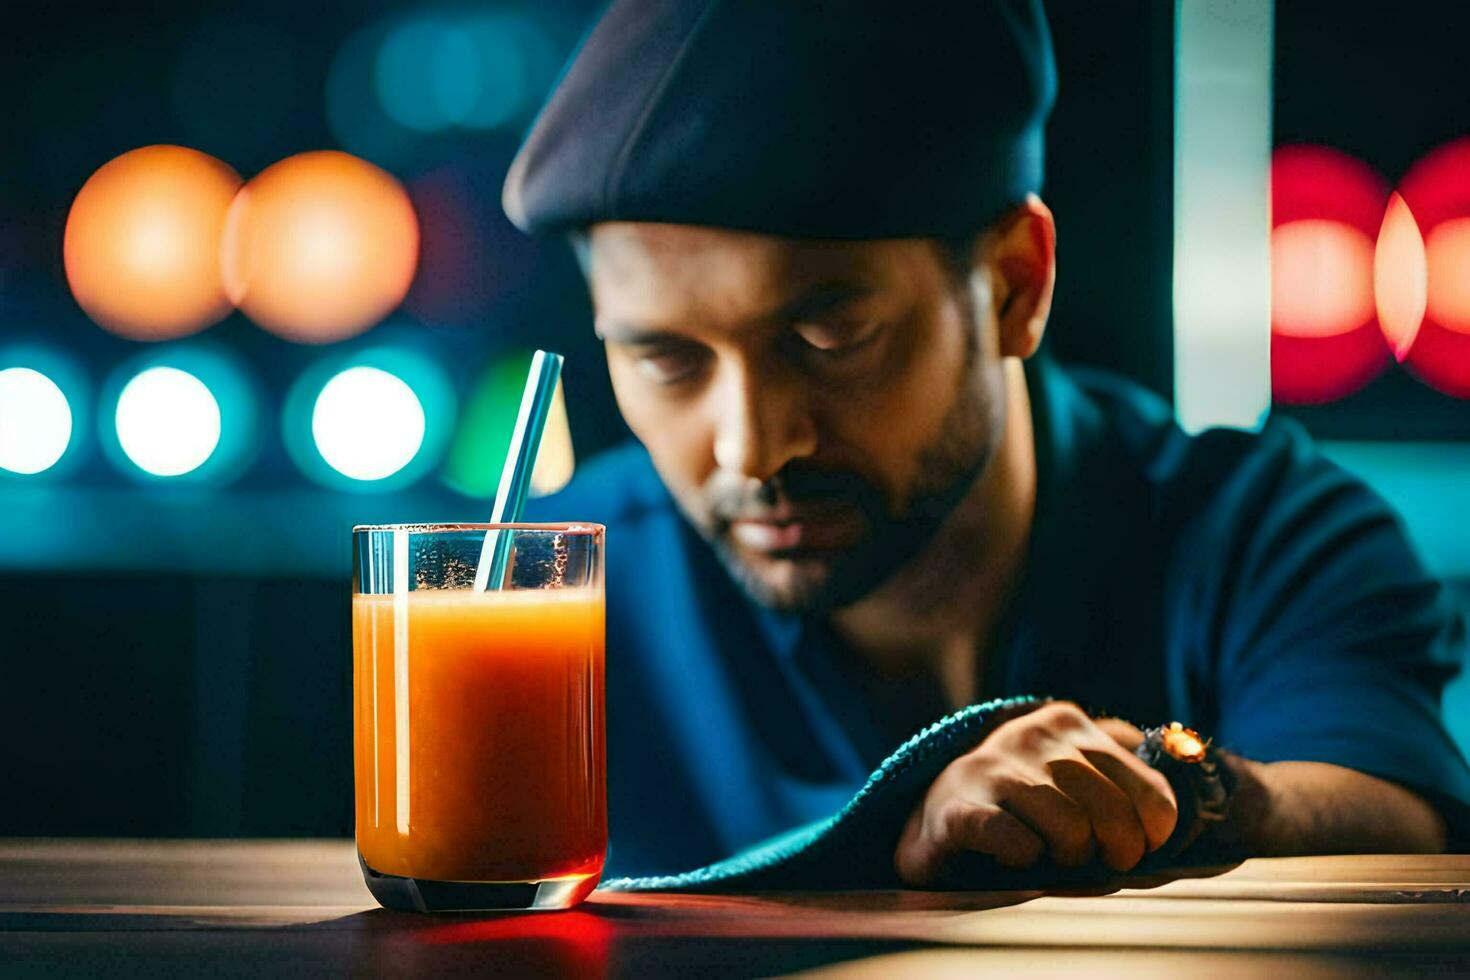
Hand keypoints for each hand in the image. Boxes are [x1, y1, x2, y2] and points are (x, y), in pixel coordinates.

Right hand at [894, 701, 1178, 885]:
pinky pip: (1015, 841)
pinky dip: (1026, 859)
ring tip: (1051, 855)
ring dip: (1068, 857)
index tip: (1139, 849)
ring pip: (1069, 830)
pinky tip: (1017, 856)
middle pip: (1112, 814)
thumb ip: (1121, 781)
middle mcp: (1032, 735)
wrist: (934, 812)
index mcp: (1068, 722)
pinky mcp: (958, 806)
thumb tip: (1176, 803)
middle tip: (1097, 862)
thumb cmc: (1022, 803)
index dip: (1155, 833)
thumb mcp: (1073, 775)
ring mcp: (992, 767)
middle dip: (1115, 852)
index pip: (1149, 790)